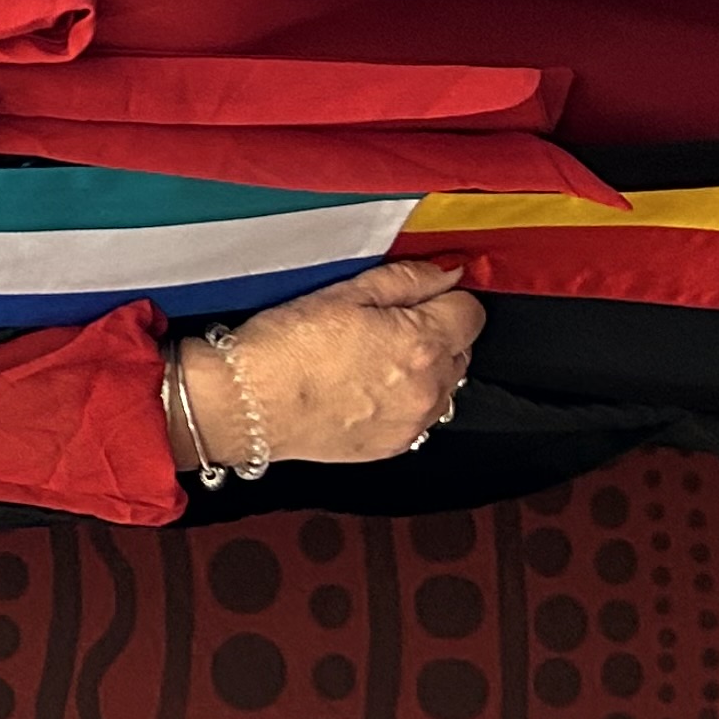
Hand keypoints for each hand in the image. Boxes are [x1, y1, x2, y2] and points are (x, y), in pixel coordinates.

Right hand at [177, 262, 485, 469]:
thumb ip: (408, 280)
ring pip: (443, 386)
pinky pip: (418, 416)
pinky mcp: (393, 446)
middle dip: (433, 334)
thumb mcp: (345, 292)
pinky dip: (402, 402)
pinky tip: (362, 389)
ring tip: (370, 361)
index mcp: (423, 343)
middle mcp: (429, 388)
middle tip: (383, 326)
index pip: (470, 310)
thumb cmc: (287, 347)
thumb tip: (448, 273)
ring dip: (422, 371)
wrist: (249, 404)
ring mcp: (413, 422)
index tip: (417, 297)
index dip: (441, 297)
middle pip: (461, 350)